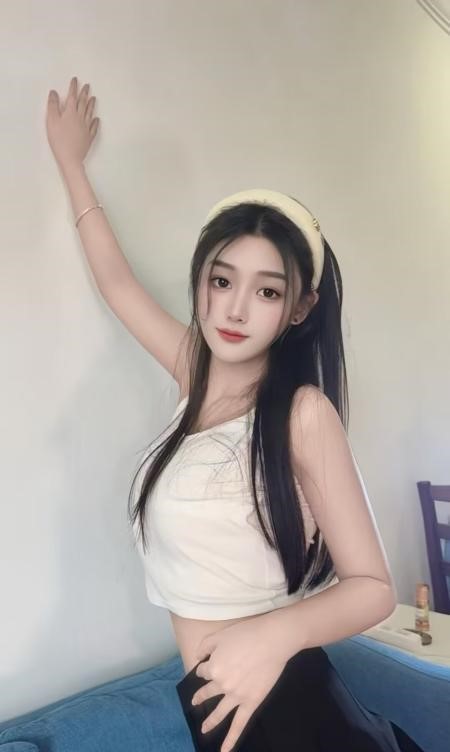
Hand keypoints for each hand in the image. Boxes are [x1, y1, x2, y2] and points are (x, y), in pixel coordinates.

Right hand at [46, 76, 99, 167]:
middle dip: (84, 93)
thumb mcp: (51, 121)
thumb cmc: (59, 140)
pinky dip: (95, 122)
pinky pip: (93, 127)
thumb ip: (53, 105)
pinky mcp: (89, 137)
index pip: (72, 96)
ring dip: (91, 104)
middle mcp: (80, 118)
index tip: (75, 80)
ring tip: (93, 98)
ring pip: (89, 113)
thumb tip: (54, 93)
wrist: (70, 158)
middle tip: (87, 86)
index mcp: (70, 113)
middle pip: (83, 103)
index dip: (73, 87)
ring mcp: (86, 128)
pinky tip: (96, 119)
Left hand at [191, 615, 287, 751]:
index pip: (203, 671)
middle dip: (201, 696)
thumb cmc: (246, 634)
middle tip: (196, 700)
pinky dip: (231, 740)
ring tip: (203, 729)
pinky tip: (224, 751)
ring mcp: (236, 696)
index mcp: (213, 668)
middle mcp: (221, 684)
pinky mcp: (251, 703)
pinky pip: (239, 725)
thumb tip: (198, 658)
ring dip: (210, 722)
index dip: (206, 667)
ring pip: (219, 713)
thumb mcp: (219, 635)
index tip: (209, 664)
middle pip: (208, 691)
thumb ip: (205, 646)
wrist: (272, 640)